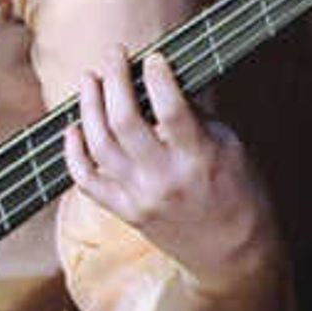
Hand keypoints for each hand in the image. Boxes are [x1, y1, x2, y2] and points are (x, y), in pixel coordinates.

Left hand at [64, 46, 276, 287]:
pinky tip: (73, 128)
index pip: (171, 108)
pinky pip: (87, 182)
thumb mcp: (230, 148)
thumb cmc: (239, 194)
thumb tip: (161, 82)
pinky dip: (73, 153)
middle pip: (125, 121)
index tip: (153, 56)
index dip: (158, 75)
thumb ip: (195, 117)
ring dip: (89, 106)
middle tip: (115, 54)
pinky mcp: (126, 212)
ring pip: (99, 145)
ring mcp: (140, 198)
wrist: (232, 256)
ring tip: (90, 79)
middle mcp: (164, 179)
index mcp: (198, 159)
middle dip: (115, 79)